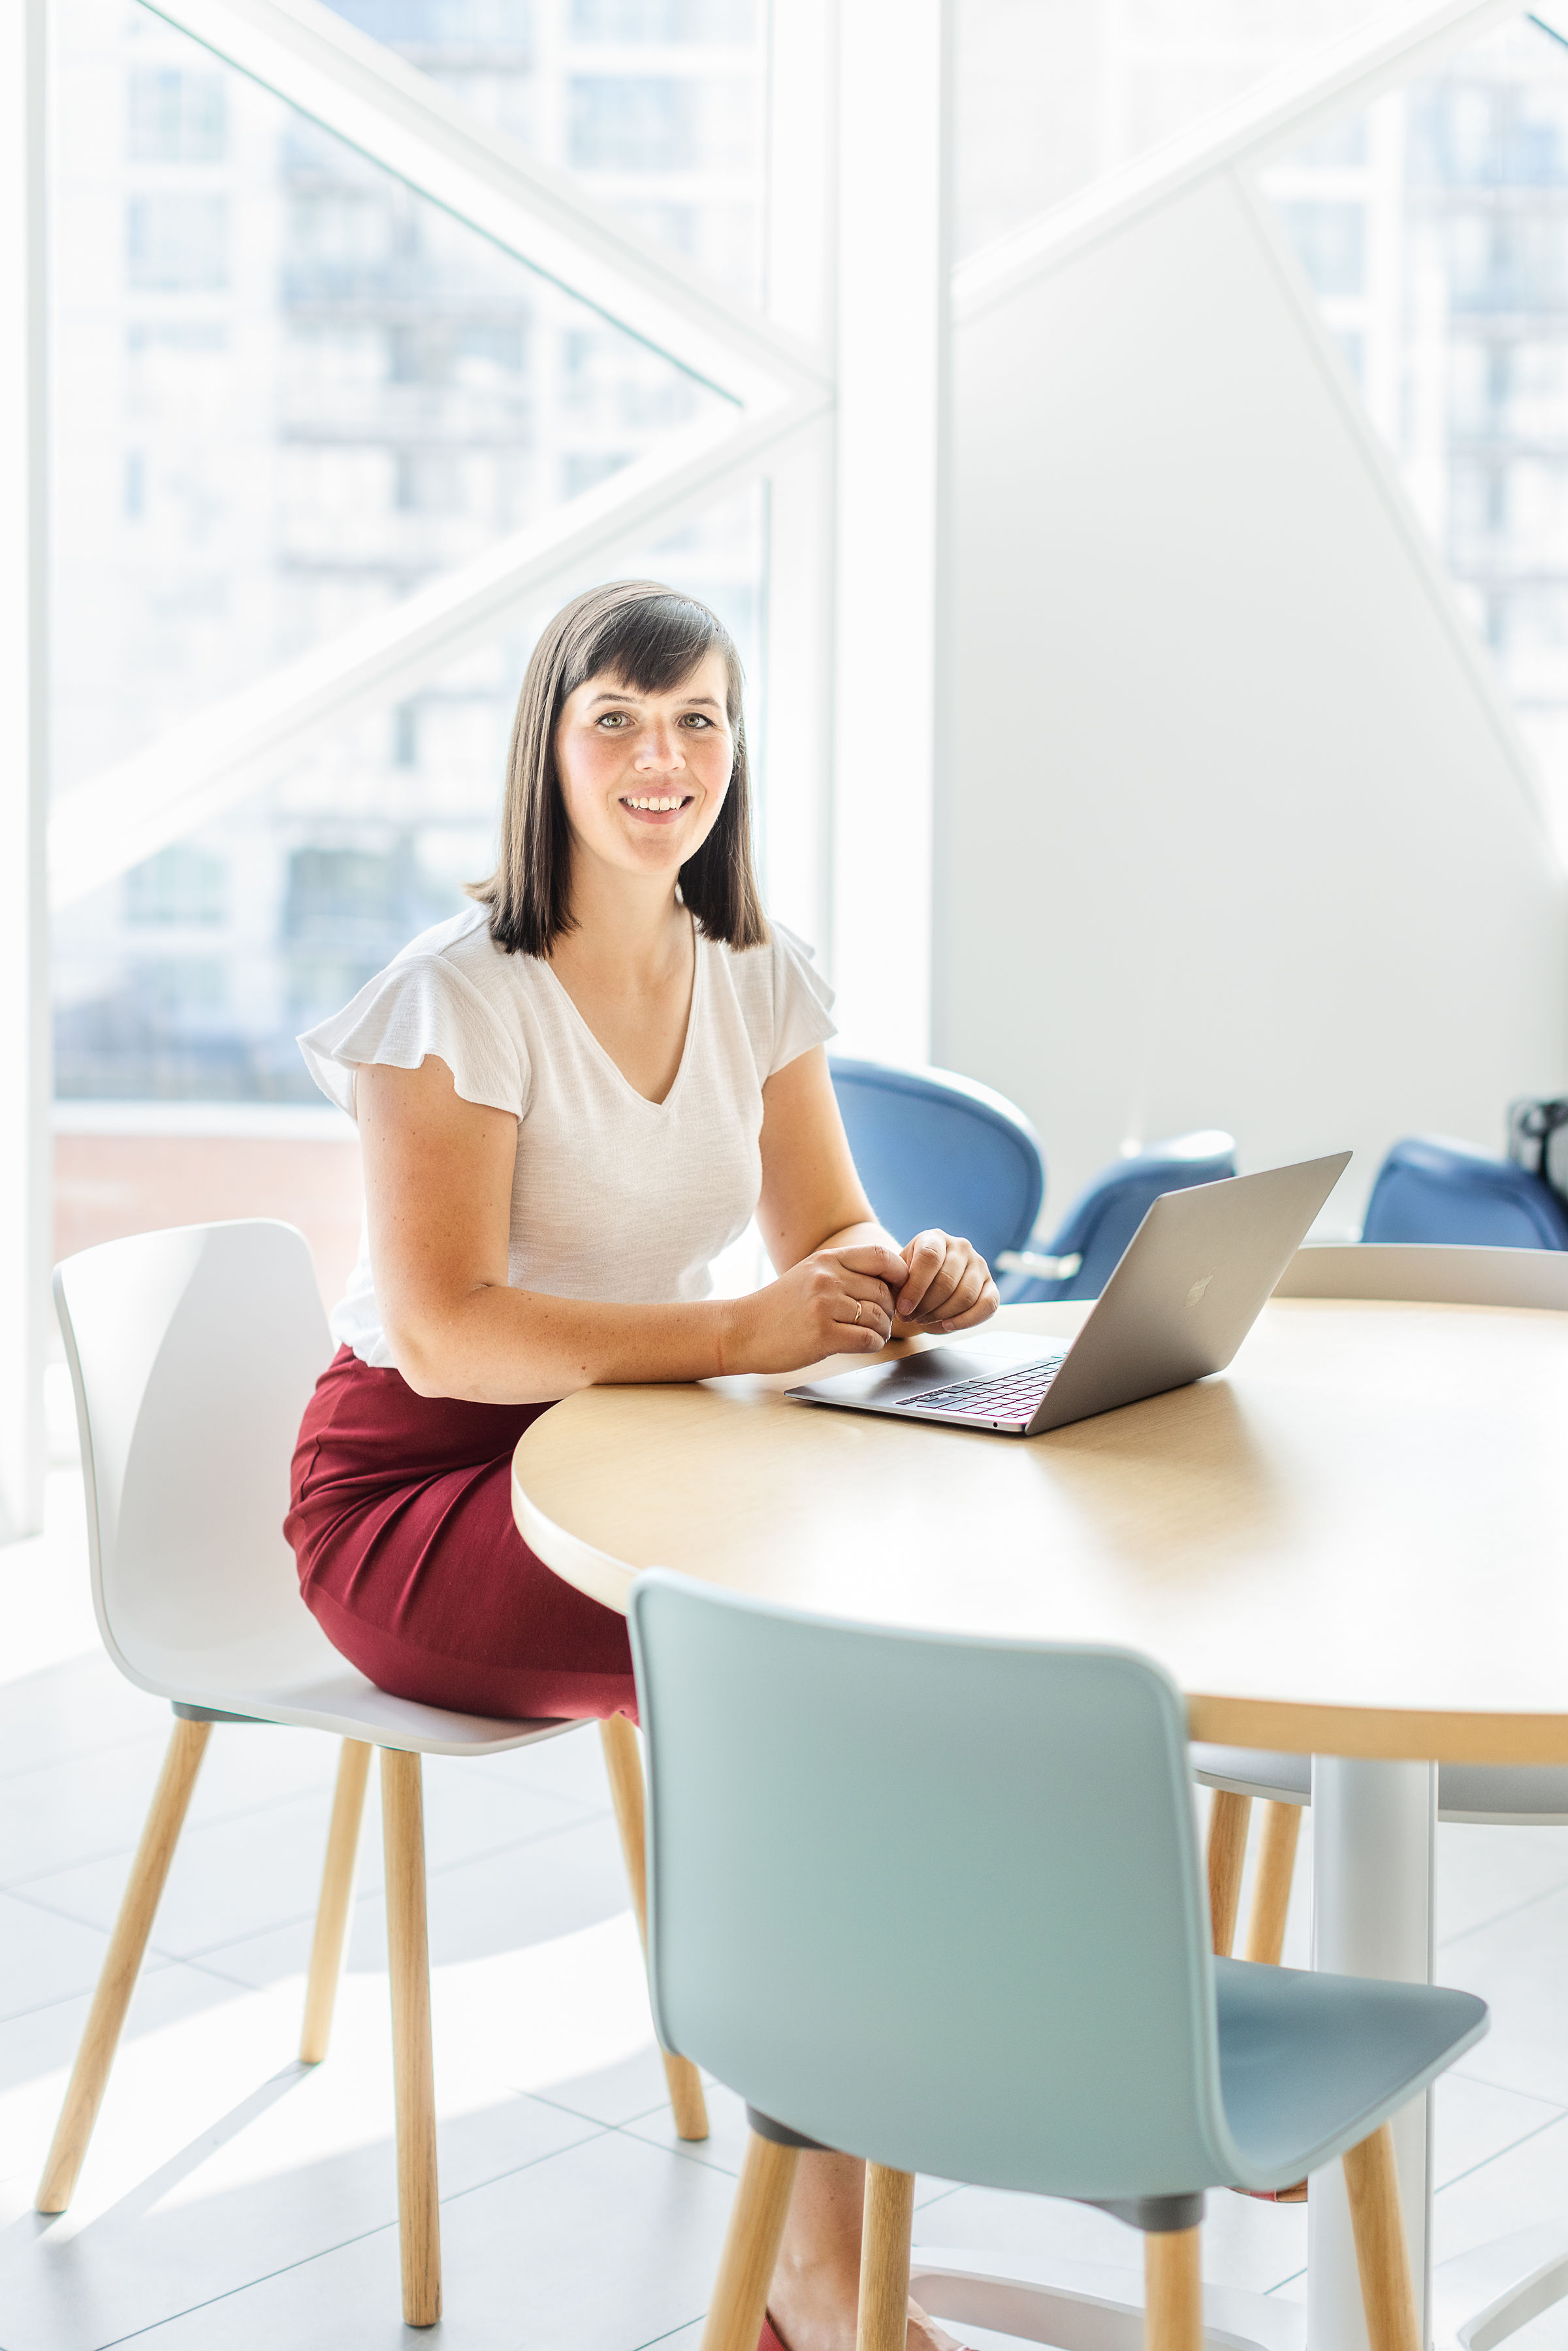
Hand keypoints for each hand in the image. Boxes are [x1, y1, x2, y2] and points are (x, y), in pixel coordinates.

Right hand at [722, 1244, 907, 1374]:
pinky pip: (868, 1339)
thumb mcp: (808, 1275)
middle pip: (884, 1291)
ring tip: (873, 1335)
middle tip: (880, 1321)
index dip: (900, 1272)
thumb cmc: (778, 1308)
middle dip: (890, 1310)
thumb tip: (888, 1279)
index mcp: (826, 1260)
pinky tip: (864, 1345)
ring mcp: (824, 1306)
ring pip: (879, 1317)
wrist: (742, 1331)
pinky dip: (874, 1344)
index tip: (900, 1288)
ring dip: (883, 1330)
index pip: (880, 1256)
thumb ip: (843, 1272)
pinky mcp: (823, 1335)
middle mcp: (827, 1278)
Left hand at [892, 1230, 998, 1335]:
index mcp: (935, 1238)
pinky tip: (948, 1325)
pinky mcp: (991, 1285)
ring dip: (942, 1314)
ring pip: (966, 1295)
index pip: (930, 1258)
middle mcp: (961, 1246)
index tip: (903, 1309)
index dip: (915, 1287)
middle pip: (947, 1281)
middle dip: (926, 1306)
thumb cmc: (908, 1277)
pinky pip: (988, 1305)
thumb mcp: (898, 1274)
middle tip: (911, 1318)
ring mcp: (979, 1264)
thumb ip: (898, 1283)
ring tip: (924, 1320)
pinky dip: (967, 1320)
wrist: (925, 1280)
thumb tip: (904, 1303)